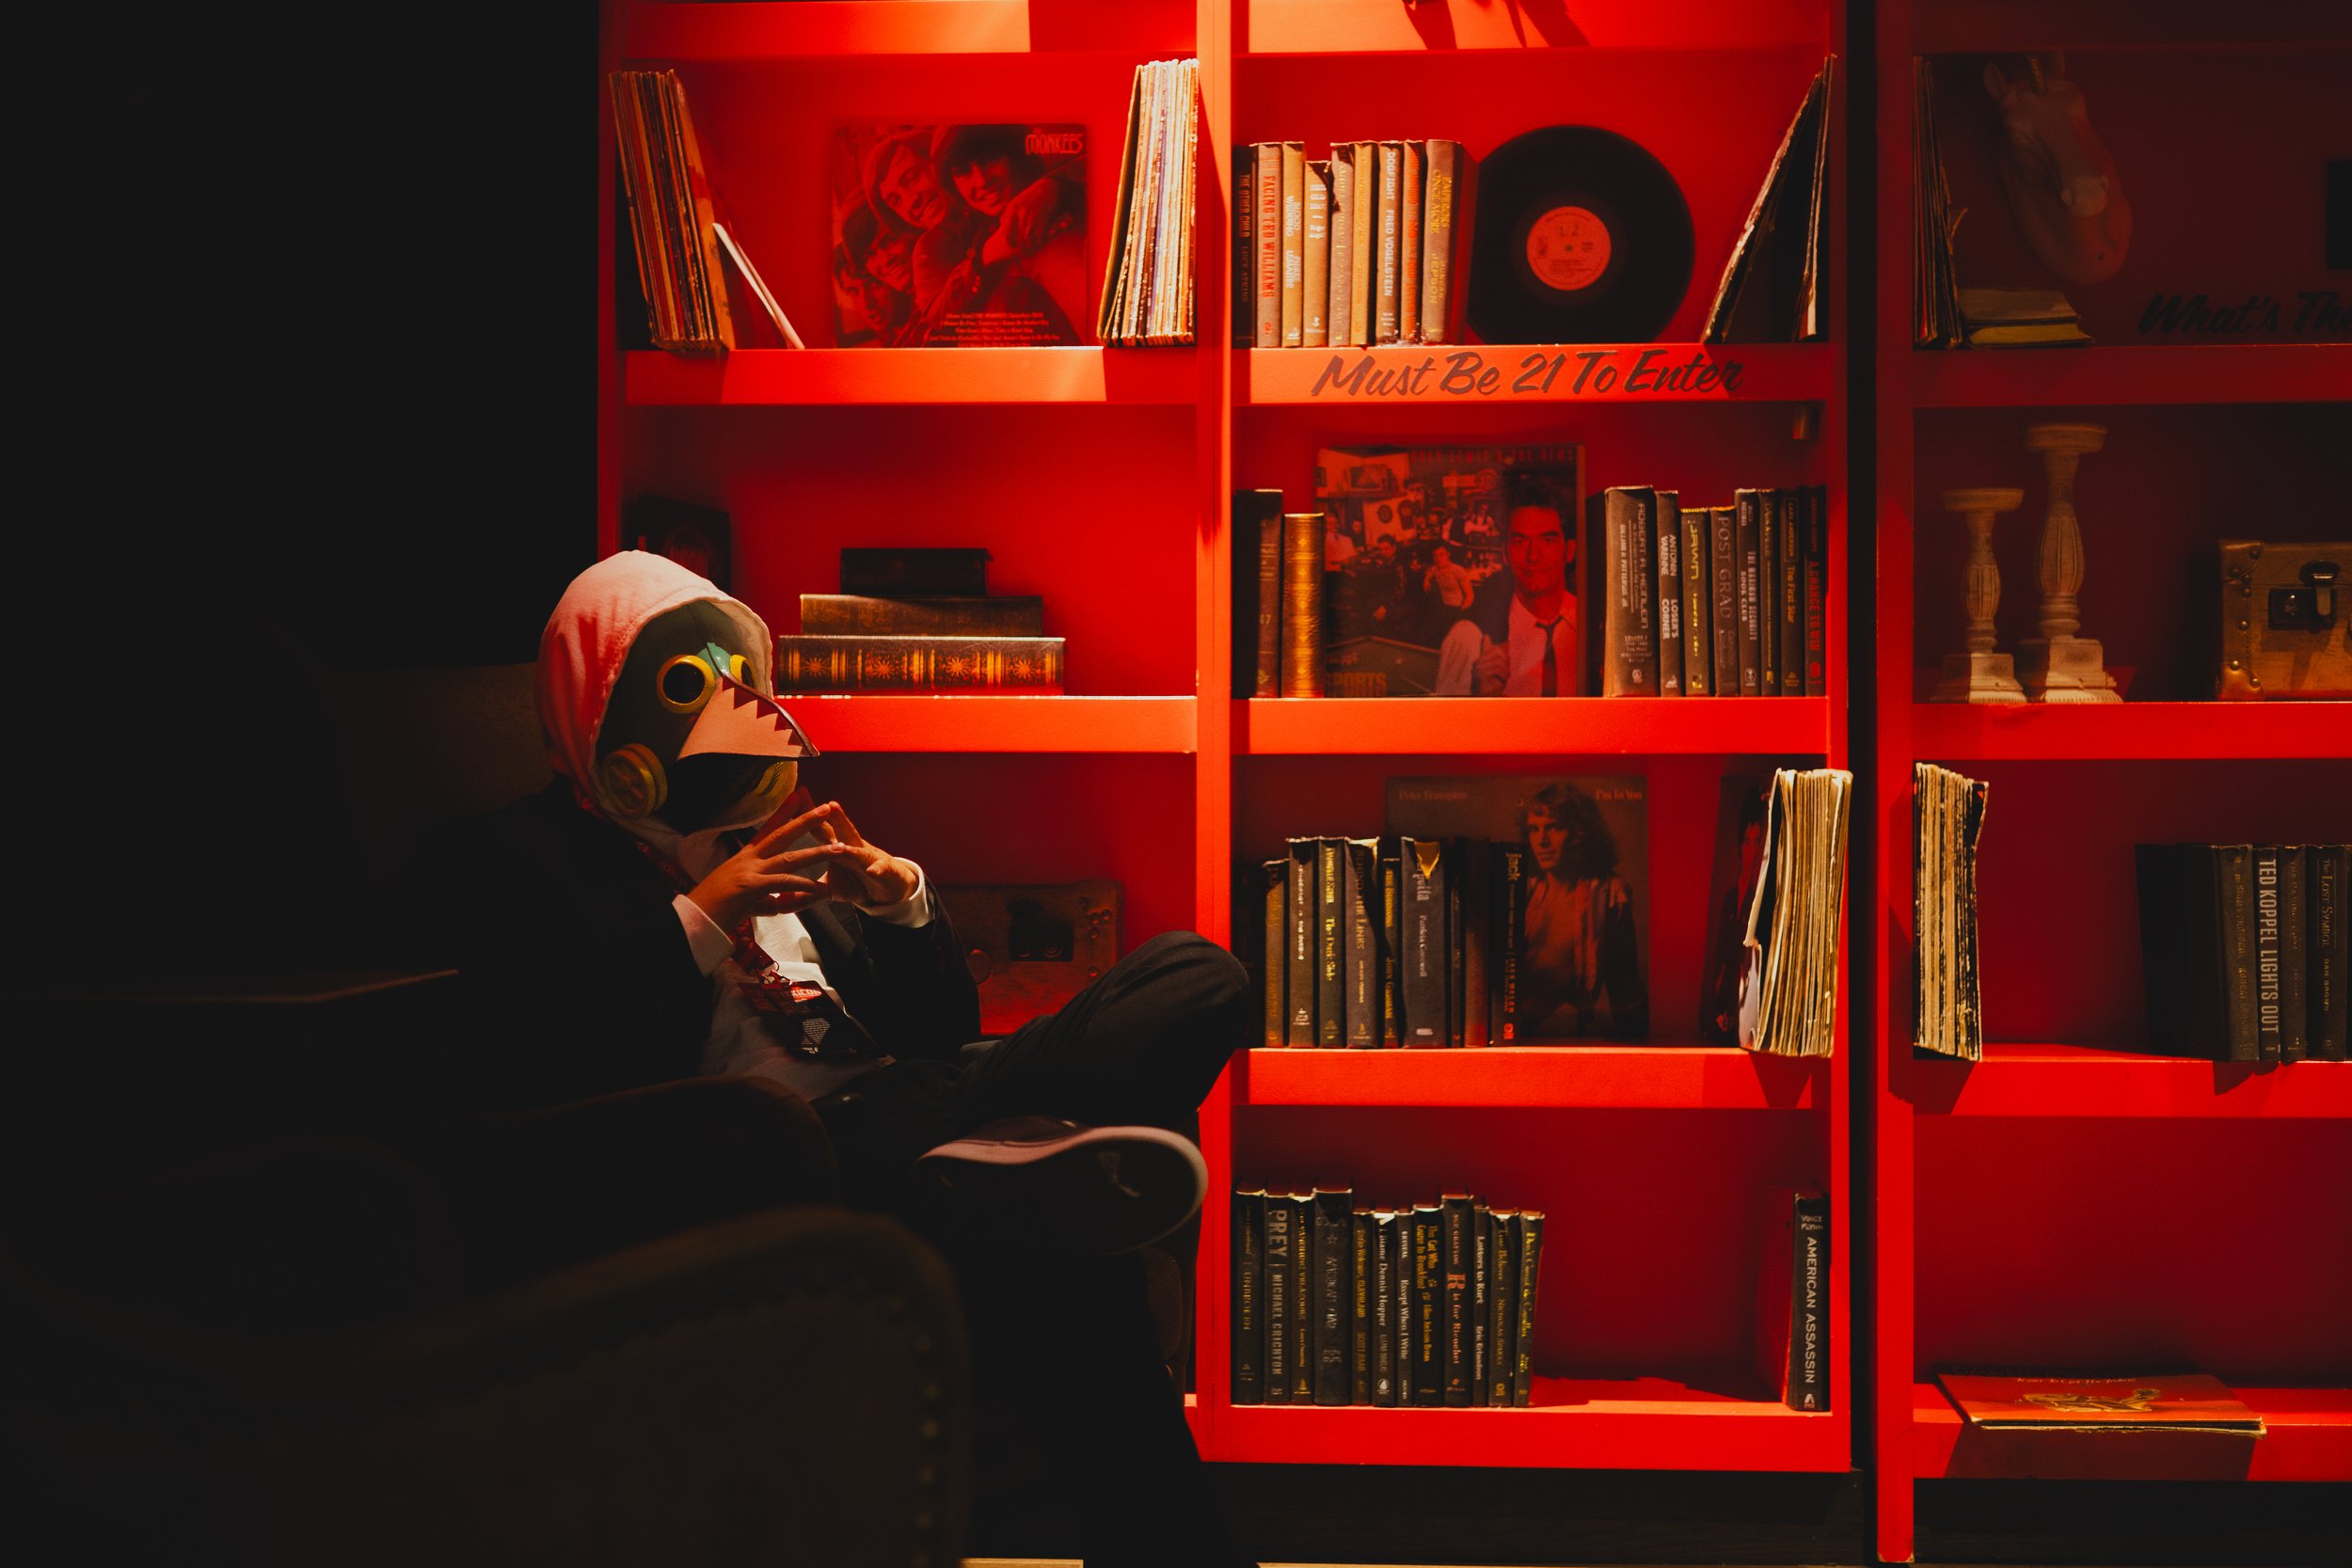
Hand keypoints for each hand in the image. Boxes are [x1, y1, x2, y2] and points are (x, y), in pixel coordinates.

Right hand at [686, 801, 862, 929]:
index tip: (797, 796)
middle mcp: (748, 859)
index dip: (783, 813)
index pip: (767, 830)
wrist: (695, 919)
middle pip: (782, 834)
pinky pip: (783, 882)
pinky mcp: (750, 887)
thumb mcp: (745, 899)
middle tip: (827, 808)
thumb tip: (780, 902)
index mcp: (745, 858)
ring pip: (789, 857)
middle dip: (805, 820)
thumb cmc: (714, 909)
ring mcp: (749, 871)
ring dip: (816, 853)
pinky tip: (820, 889)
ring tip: (839, 848)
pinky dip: (802, 885)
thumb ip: (767, 898)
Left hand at [805, 801, 922, 910]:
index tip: (795, 795)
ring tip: (842, 841)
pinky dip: (877, 869)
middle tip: (825, 804)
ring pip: (859, 846)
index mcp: (836, 848)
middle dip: (832, 816)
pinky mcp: (885, 871)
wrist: (890, 887)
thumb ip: (805, 895)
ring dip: (851, 839)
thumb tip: (779, 903)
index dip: (807, 813)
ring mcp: (869, 858)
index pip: (820, 828)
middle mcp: (852, 847)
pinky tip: (873, 869)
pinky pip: (882, 869)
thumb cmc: (857, 881)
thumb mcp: (829, 890)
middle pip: (840, 829)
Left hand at [997, 177, 1062, 252]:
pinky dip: (1039, 242)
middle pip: (1017, 238)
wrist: (1047, 186)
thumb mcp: (1015, 202)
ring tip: (1031, 252)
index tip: (1014, 247)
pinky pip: (1039, 235)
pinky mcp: (1042, 217)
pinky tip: (1040, 244)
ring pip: (1028, 239)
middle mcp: (1019, 213)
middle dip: (1021, 249)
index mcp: (1011, 210)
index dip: (1011, 242)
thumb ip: (1007, 214)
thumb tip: (1001, 225)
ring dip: (1030, 248)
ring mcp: (1031, 215)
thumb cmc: (1030, 196)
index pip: (1007, 232)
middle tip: (1023, 255)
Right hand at [1474, 640, 1508, 695]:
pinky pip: (1496, 669)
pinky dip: (1503, 675)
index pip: (1496, 648)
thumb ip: (1490, 652)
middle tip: (1506, 672)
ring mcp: (1479, 668)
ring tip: (1505, 677)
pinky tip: (1503, 680)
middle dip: (1506, 663)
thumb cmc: (1492, 681)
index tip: (1506, 665)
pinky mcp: (1481, 675)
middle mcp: (1478, 662)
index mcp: (1482, 658)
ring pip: (1499, 662)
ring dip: (1505, 671)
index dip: (1505, 655)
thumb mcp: (1493, 665)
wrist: (1488, 696)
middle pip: (1498, 652)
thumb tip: (1486, 635)